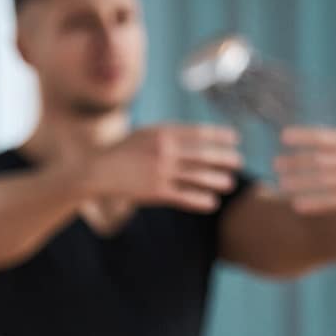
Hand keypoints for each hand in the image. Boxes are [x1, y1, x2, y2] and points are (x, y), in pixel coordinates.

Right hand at [84, 124, 242, 213]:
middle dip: (224, 157)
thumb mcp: (144, 134)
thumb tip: (194, 135)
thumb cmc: (121, 151)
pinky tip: (212, 203)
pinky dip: (200, 200)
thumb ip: (167, 134)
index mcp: (162, 133)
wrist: (96, 171)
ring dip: (217, 180)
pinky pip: (184, 196)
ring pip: (197, 176)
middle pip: (203, 154)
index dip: (219, 136)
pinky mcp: (155, 192)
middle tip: (239, 161)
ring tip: (229, 183)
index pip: (199, 132)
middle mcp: (164, 150)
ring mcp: (161, 171)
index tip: (234, 138)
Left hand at [273, 127, 335, 214]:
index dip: (304, 136)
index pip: (323, 137)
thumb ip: (326, 140)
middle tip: (275, 164)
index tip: (283, 137)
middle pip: (320, 160)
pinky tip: (297, 205)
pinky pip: (333, 201)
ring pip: (324, 181)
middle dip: (297, 162)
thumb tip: (288, 135)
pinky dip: (315, 203)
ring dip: (302, 183)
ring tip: (282, 184)